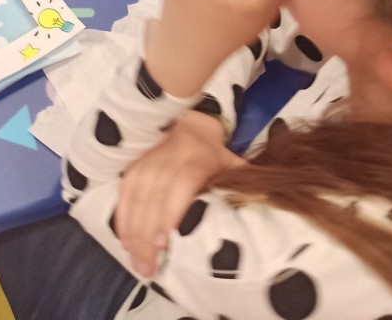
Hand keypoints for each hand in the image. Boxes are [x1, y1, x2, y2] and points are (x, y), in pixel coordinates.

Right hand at [116, 112, 243, 277]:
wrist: (190, 123)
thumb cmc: (213, 154)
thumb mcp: (231, 165)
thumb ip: (244, 186)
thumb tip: (267, 207)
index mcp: (199, 157)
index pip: (182, 183)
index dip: (171, 212)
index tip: (164, 243)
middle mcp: (170, 156)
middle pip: (155, 196)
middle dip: (148, 235)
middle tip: (148, 268)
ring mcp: (149, 159)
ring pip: (137, 196)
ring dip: (134, 231)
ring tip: (137, 262)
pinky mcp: (135, 163)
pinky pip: (125, 192)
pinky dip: (123, 217)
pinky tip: (125, 242)